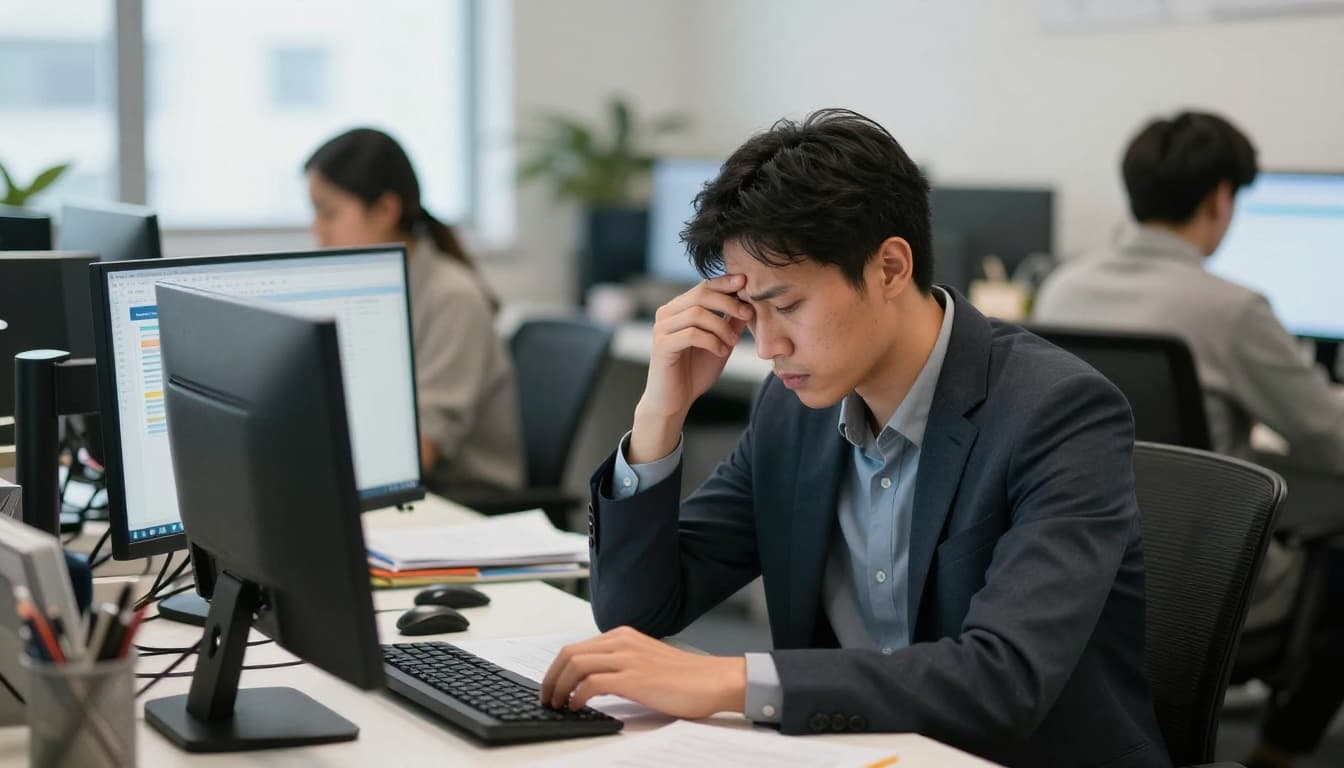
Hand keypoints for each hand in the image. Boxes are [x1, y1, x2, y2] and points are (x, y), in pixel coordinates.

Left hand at [539, 626, 746, 718]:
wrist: (714, 680)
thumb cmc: (686, 677)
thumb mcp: (646, 662)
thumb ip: (621, 664)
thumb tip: (591, 682)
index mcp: (624, 636)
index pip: (576, 647)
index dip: (556, 669)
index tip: (550, 687)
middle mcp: (622, 642)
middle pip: (569, 653)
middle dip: (550, 677)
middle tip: (546, 698)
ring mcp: (628, 658)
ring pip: (575, 665)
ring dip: (558, 687)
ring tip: (557, 704)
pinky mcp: (634, 678)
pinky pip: (591, 683)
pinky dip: (577, 695)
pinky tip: (577, 707)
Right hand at [631, 274, 753, 461]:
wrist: (674, 401)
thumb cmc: (695, 371)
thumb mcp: (720, 343)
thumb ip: (731, 323)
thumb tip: (749, 302)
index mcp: (679, 308)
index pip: (704, 286)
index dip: (725, 282)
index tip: (746, 282)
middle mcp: (666, 313)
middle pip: (701, 294)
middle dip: (729, 302)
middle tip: (748, 314)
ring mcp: (661, 328)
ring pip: (697, 314)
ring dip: (722, 327)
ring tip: (733, 342)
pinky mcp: (661, 345)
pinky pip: (691, 334)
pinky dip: (712, 341)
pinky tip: (721, 352)